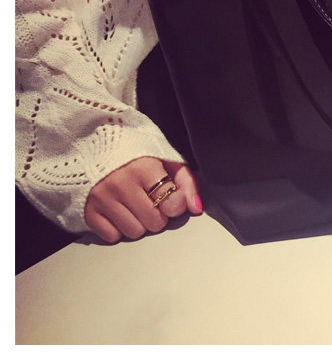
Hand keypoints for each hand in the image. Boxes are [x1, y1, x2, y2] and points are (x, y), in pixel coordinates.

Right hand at [84, 157, 201, 242]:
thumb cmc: (135, 151)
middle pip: (154, 223)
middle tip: (152, 200)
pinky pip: (112, 236)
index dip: (175, 203)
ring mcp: (102, 198)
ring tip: (135, 204)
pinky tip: (119, 210)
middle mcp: (121, 183)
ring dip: (139, 222)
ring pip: (134, 232)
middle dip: (158, 215)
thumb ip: (185, 181)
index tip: (171, 196)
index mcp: (143, 167)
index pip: (170, 202)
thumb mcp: (165, 156)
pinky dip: (118, 227)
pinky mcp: (88, 210)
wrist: (95, 142)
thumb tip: (196, 207)